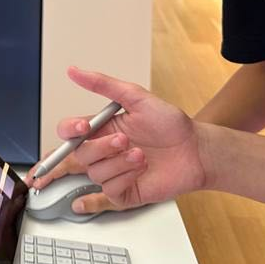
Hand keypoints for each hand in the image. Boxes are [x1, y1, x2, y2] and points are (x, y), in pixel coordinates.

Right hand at [27, 66, 201, 213]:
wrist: (196, 151)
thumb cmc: (171, 125)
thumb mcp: (137, 97)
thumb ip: (104, 85)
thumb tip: (75, 71)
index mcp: (102, 129)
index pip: (68, 133)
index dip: (69, 131)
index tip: (83, 127)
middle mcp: (104, 151)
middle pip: (78, 155)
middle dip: (100, 148)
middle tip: (124, 140)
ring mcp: (113, 172)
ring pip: (95, 173)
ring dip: (119, 163)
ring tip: (141, 155)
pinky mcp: (124, 192)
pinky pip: (109, 191)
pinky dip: (123, 179)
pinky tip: (138, 171)